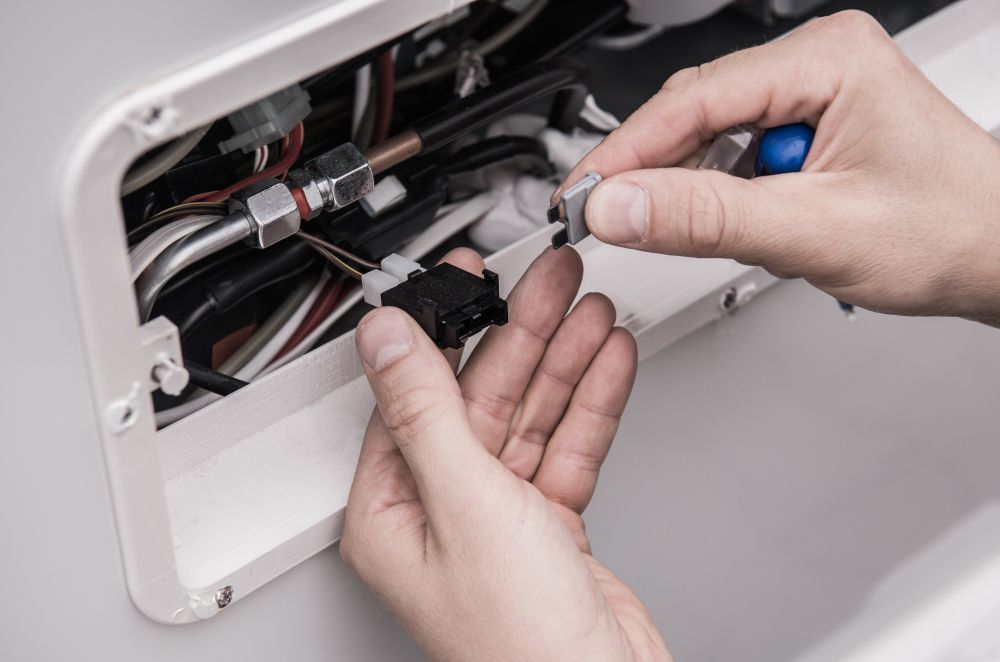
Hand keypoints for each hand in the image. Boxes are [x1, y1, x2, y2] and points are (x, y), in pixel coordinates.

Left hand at [341, 247, 670, 661]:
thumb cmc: (521, 646)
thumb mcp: (467, 504)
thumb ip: (428, 411)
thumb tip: (386, 338)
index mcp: (393, 510)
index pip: (413, 394)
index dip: (444, 326)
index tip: (466, 277)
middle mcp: (441, 511)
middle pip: (481, 396)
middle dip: (523, 331)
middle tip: (551, 278)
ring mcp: (498, 518)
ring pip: (530, 415)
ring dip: (563, 358)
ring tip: (589, 305)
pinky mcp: (548, 526)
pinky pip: (566, 446)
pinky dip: (590, 402)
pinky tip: (606, 361)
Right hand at [562, 10, 999, 325]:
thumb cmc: (950, 231)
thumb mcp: (814, 230)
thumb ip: (706, 218)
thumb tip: (621, 207)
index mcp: (827, 59)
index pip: (692, 101)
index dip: (625, 154)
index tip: (580, 197)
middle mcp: (817, 63)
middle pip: (692, 112)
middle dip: (646, 170)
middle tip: (601, 219)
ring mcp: (812, 93)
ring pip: (709, 136)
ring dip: (684, 186)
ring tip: (675, 230)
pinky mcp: (807, 126)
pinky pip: (734, 153)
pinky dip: (714, 192)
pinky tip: (720, 220)